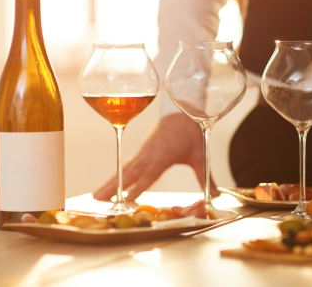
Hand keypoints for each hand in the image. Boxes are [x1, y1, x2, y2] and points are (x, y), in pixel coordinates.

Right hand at [92, 113, 218, 201]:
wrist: (181, 113)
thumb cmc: (191, 134)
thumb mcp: (200, 155)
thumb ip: (206, 176)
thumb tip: (216, 195)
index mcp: (165, 155)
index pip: (150, 173)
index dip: (139, 186)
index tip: (127, 198)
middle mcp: (150, 154)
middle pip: (130, 172)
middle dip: (114, 186)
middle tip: (98, 199)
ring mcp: (144, 152)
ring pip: (125, 169)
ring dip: (110, 181)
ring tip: (96, 195)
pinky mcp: (141, 151)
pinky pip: (127, 164)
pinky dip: (116, 174)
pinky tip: (107, 185)